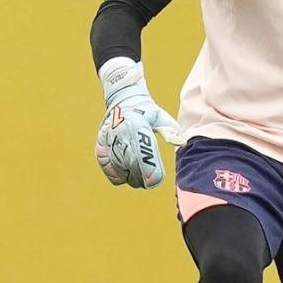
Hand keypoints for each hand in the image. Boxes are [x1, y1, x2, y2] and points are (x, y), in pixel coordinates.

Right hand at [94, 57, 184, 188]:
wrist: (122, 100)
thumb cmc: (146, 111)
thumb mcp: (160, 116)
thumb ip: (170, 130)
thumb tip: (181, 142)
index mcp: (137, 125)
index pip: (143, 152)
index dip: (150, 169)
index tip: (156, 180)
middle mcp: (121, 132)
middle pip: (131, 163)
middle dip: (142, 177)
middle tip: (150, 181)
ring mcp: (109, 139)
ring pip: (118, 167)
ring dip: (130, 177)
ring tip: (139, 178)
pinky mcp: (101, 145)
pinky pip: (107, 167)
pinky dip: (116, 175)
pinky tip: (125, 174)